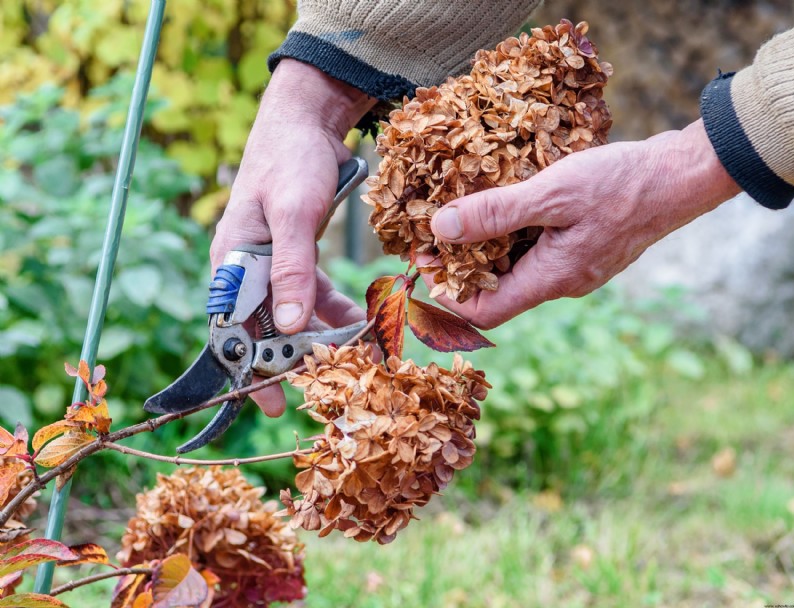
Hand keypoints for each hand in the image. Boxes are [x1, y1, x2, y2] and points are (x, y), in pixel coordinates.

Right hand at [211, 59, 374, 415]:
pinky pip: (314, 295)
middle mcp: (248, 271)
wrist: (307, 123)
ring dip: (321, 337)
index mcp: (232, 264)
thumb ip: (292, 269)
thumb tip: (289, 325)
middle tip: (328, 384)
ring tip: (353, 356)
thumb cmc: (289, 162)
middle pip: (267, 329)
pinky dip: (334, 310)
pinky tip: (360, 322)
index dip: (252, 369)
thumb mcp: (291, 214)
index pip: (234, 330)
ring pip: (294, 316)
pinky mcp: (298, 257)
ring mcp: (273, 265)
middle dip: (295, 358)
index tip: (274, 403)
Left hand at [426, 119, 741, 328]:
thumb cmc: (623, 183)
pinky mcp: (583, 249)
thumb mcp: (552, 192)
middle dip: (461, 264)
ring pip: (516, 267)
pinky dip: (513, 232)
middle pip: (497, 290)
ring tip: (463, 209)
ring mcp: (575, 267)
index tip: (422, 263)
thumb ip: (496, 213)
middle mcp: (561, 282)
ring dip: (486, 244)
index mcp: (552, 279)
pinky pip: (537, 250)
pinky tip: (503, 202)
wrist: (683, 174)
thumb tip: (442, 230)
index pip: (485, 312)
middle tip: (435, 229)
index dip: (447, 295)